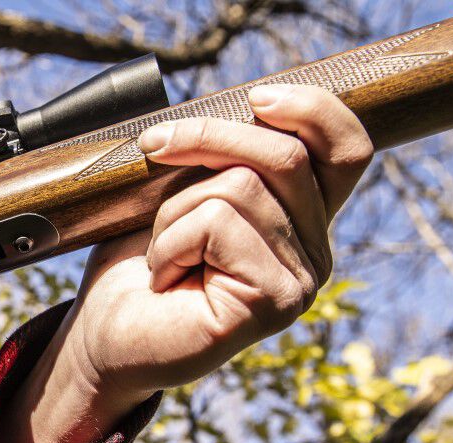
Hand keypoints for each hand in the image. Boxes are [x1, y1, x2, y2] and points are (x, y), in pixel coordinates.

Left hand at [0, 84, 373, 442]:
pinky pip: (217, 224)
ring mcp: (302, 281)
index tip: (255, 97)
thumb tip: (251, 104)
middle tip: (152, 149)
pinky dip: (171, 241)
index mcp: (303, 217)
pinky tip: (165, 278)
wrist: (106, 335)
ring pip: (240, 186)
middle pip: (284, 154)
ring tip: (162, 254)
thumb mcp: (183, 190)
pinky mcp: (274, 303)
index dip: (313, 109)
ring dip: (174, 210)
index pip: (346, 148)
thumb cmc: (141, 263)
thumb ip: (226, 157)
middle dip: (205, 138)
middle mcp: (316, 250)